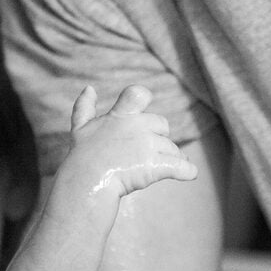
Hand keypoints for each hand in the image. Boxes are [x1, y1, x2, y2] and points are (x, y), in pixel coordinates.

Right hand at [68, 84, 194, 196]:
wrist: (87, 182)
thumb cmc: (83, 156)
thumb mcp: (80, 128)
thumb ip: (84, 107)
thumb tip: (89, 88)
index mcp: (121, 115)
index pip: (139, 94)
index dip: (144, 99)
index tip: (141, 113)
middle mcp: (138, 127)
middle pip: (162, 125)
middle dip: (158, 138)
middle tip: (145, 153)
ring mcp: (149, 146)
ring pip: (172, 149)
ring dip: (169, 158)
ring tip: (156, 169)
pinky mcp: (157, 166)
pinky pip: (182, 167)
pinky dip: (187, 171)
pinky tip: (189, 173)